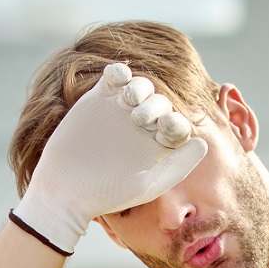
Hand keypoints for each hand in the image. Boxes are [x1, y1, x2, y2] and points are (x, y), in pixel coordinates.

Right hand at [13, 62, 207, 253]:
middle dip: (156, 105)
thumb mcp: (148, 185)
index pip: (178, 124)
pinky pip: (114, 76)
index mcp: (158, 145)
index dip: (176, 121)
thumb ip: (178, 166)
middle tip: (140, 119)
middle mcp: (142, 126)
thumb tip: (202, 142)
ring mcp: (120, 111)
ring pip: (141, 86)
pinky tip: (117, 81)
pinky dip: (120, 72)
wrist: (66, 190)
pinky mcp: (98, 100)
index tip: (166, 128)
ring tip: (130, 101)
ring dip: (141, 88)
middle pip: (161, 102)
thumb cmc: (108, 195)